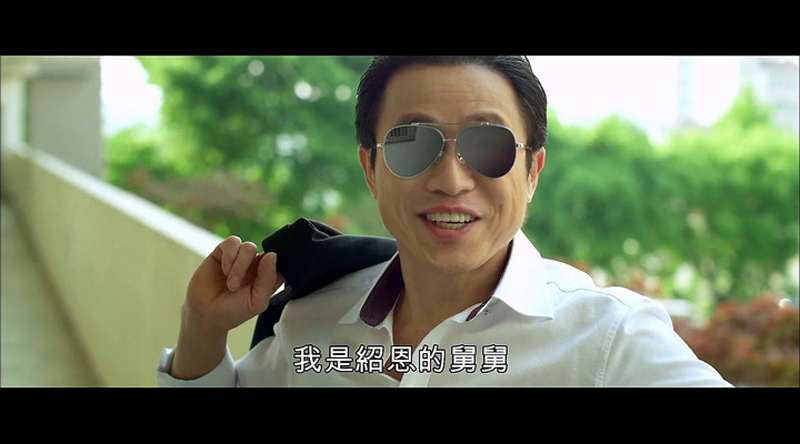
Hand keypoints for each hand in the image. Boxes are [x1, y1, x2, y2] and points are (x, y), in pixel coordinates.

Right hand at [171, 236, 283, 379]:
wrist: (205, 314)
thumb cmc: (232, 311)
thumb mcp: (256, 302)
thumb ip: (267, 279)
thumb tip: (272, 255)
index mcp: (267, 277)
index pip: (280, 262)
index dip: (276, 264)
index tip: (264, 275)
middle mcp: (256, 265)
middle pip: (264, 251)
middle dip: (249, 268)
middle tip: (235, 287)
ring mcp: (240, 258)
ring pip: (248, 247)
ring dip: (238, 265)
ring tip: (228, 283)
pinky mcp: (223, 252)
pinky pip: (232, 242)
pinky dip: (229, 256)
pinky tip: (223, 269)